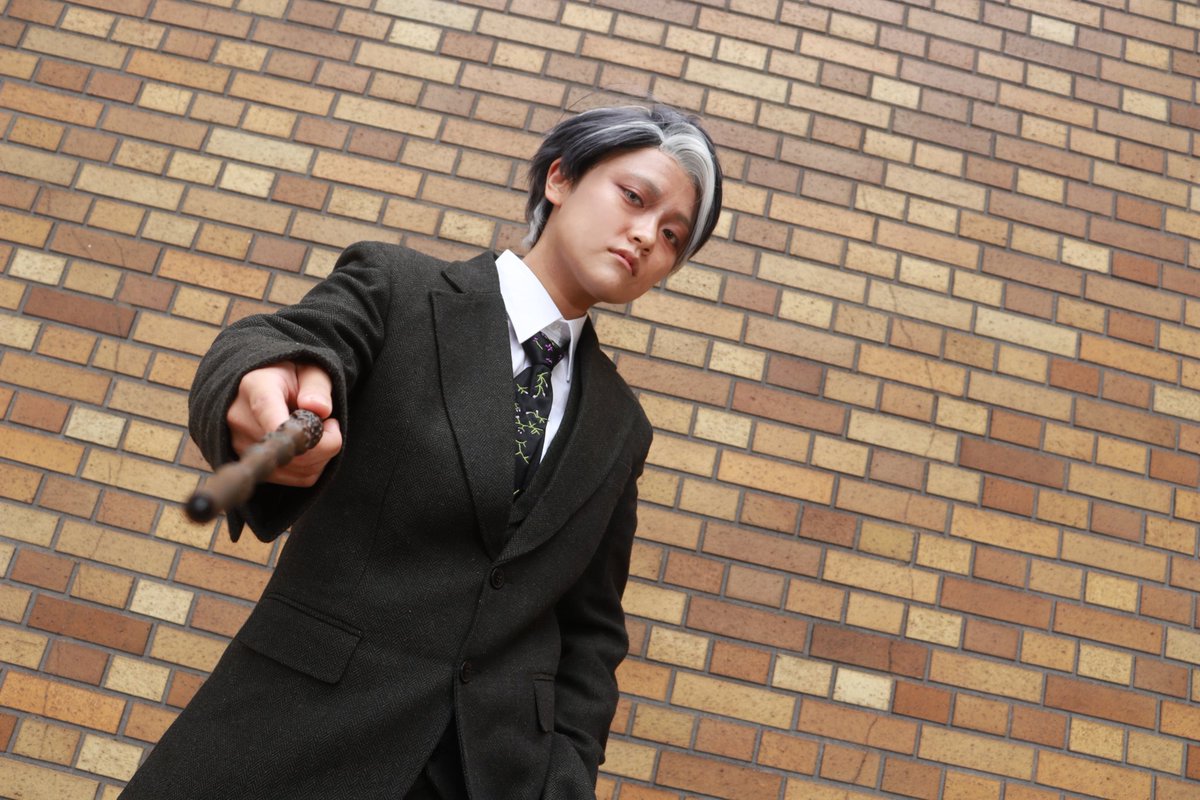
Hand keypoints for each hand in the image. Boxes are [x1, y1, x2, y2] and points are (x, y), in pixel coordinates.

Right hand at [226, 361, 342, 486]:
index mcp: (254, 387)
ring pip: (296, 468)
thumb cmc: (293, 377)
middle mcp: (240, 418)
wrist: (268, 387)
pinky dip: (313, 466)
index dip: (295, 428)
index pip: (267, 410)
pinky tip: (309, 446)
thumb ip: (317, 387)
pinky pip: (297, 478)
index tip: (323, 425)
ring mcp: (241, 445)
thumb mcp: (310, 370)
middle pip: (289, 448)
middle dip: (325, 441)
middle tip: (330, 422)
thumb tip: (319, 409)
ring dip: (321, 455)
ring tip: (318, 431)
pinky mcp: (253, 465)